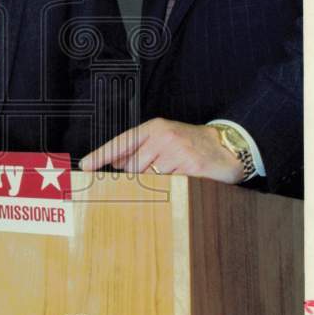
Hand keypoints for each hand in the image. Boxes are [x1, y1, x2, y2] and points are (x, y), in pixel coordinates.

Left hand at [79, 118, 243, 183]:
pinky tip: (183, 179)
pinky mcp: (193, 168)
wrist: (227, 146)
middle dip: (138, 176)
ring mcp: (179, 152)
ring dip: (158, 183)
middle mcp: (165, 137)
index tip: (86, 165)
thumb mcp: (164, 138)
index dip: (101, 154)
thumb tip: (117, 164)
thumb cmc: (190, 143)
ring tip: (174, 173)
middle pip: (134, 167)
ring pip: (151, 179)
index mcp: (155, 128)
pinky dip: (174, 187)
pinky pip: (171, 186)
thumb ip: (140, 149)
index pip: (122, 142)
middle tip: (157, 173)